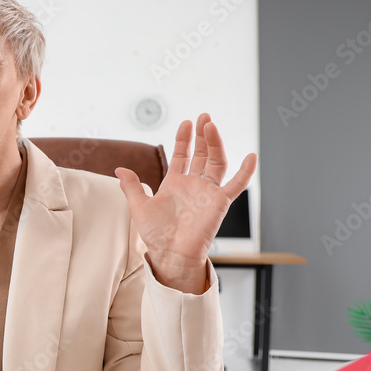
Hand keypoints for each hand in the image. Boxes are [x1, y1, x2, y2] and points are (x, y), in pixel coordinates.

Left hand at [114, 113, 256, 293]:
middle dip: (203, 135)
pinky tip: (251, 156)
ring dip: (216, 144)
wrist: (170, 254)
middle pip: (202, 154)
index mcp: (175, 184)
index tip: (186, 123)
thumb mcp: (139, 206)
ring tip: (211, 126)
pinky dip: (245, 172)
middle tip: (204, 116)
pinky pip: (236, 185)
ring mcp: (207, 192)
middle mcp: (193, 185)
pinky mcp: (219, 202)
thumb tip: (119, 170)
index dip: (184, 139)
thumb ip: (132, 187)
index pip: (182, 155)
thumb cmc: (156, 235)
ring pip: (216, 162)